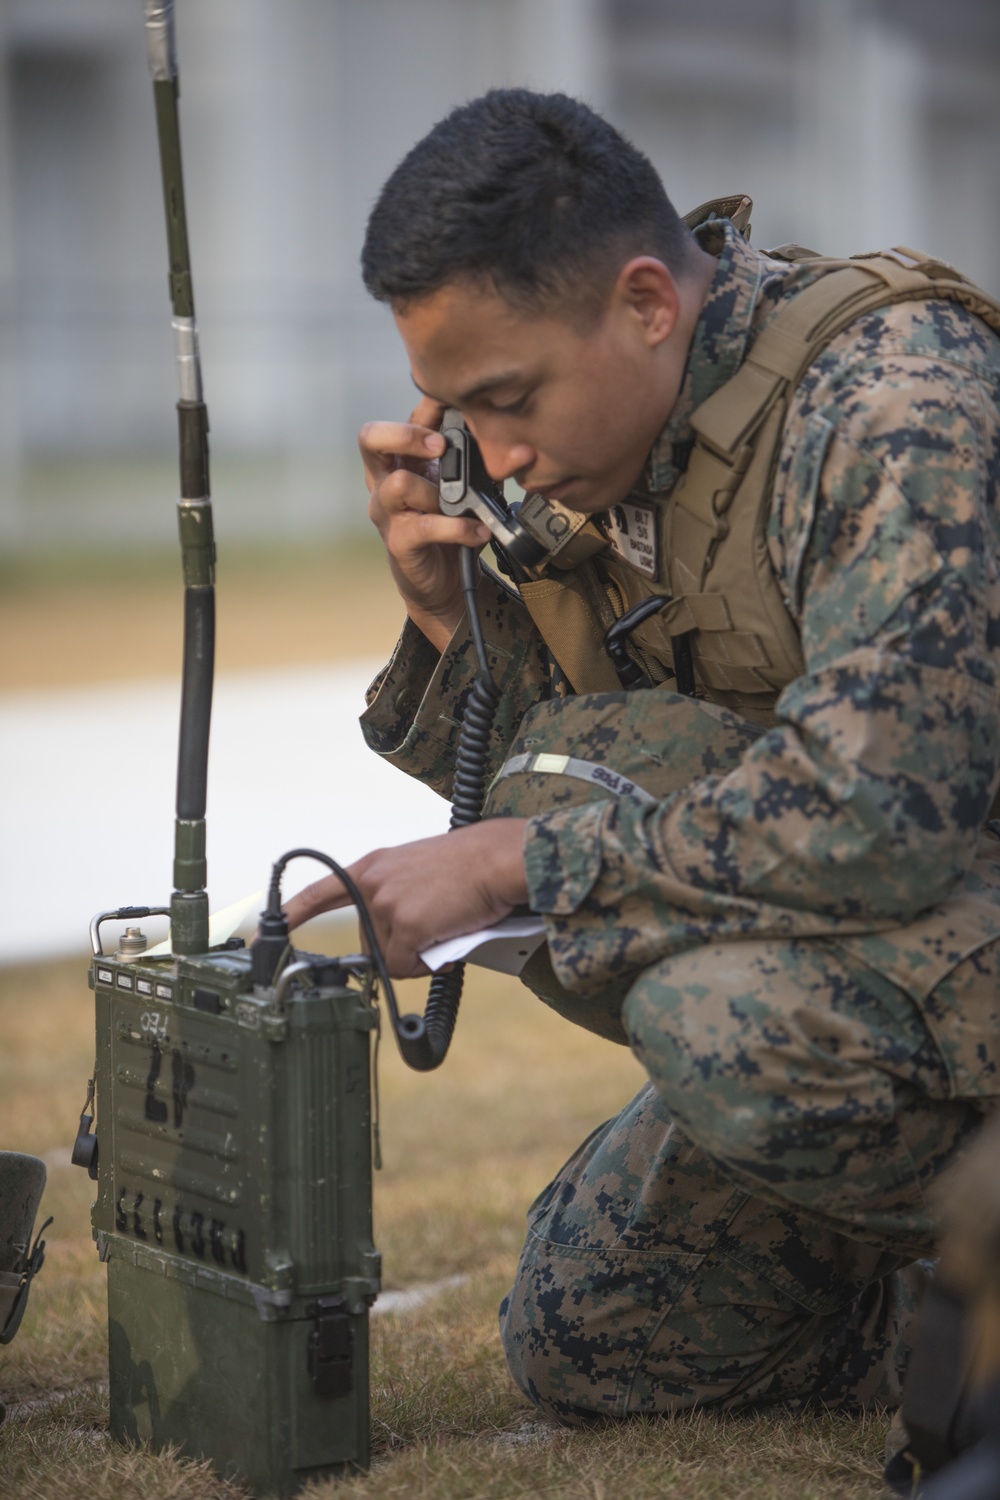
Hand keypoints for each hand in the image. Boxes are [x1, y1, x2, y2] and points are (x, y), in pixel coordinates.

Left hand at [283, 820, 530, 976]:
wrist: (498, 859)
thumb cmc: (472, 866)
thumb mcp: (420, 873)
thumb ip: (396, 899)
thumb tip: (396, 946)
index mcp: (374, 866)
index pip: (321, 891)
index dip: (293, 914)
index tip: (267, 930)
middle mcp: (372, 883)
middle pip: (367, 942)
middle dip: (396, 947)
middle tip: (431, 930)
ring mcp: (386, 904)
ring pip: (389, 959)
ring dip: (416, 956)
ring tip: (445, 928)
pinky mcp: (405, 925)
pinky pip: (406, 967)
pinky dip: (428, 964)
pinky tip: (447, 940)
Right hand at [359, 396, 490, 650]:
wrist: (444, 581)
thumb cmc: (452, 526)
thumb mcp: (471, 489)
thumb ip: (487, 466)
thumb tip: (521, 449)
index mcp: (403, 459)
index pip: (406, 419)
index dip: (428, 404)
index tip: (456, 399)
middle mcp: (385, 479)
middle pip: (370, 438)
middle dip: (406, 434)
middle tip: (440, 444)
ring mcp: (387, 511)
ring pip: (398, 483)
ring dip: (437, 491)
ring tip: (463, 504)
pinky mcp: (398, 541)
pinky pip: (424, 526)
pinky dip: (457, 528)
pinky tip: (478, 531)